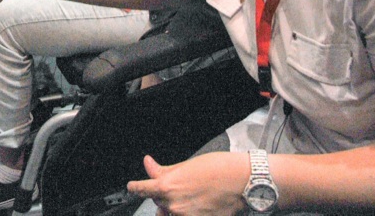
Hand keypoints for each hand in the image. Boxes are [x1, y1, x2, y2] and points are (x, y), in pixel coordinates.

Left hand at [126, 153, 247, 215]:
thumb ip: (164, 169)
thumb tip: (148, 164)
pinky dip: (186, 211)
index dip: (135, 187)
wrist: (242, 181)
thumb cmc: (218, 168)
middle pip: (157, 200)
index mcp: (168, 187)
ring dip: (174, 204)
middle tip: (177, 183)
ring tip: (191, 192)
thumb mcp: (186, 164)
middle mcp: (174, 205)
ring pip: (170, 211)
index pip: (141, 189)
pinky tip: (198, 202)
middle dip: (162, 193)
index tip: (132, 187)